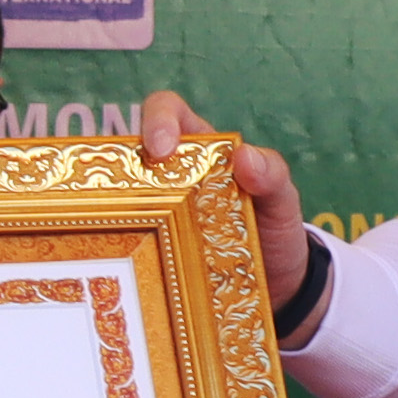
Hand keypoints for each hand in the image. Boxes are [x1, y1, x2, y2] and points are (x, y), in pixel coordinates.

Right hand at [135, 90, 307, 313]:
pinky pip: (129, 247)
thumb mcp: (283, 201)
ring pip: (118, 202)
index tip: (161, 149)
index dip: (156, 120)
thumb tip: (243, 155)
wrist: (278, 286)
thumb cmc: (274, 228)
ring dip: (114, 216)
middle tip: (130, 197)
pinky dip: (123, 256)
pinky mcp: (152, 253)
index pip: (167, 112)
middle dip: (118, 169)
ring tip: (123, 239)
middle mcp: (169, 178)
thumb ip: (273, 174)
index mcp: (200, 149)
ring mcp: (157, 217)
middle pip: (126, 155)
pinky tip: (128, 271)